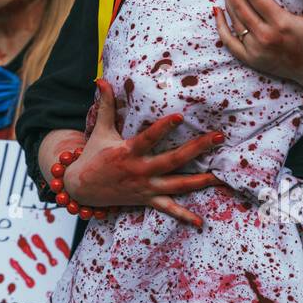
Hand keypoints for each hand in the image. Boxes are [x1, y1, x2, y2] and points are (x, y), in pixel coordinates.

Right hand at [59, 80, 222, 226]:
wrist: (81, 188)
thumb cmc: (93, 155)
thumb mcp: (100, 130)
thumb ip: (105, 104)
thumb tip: (101, 79)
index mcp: (128, 151)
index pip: (149, 138)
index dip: (163, 128)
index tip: (180, 116)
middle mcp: (140, 170)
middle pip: (173, 160)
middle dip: (197, 149)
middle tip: (217, 138)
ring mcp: (145, 187)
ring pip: (177, 185)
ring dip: (200, 181)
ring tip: (221, 176)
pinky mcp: (146, 200)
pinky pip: (168, 209)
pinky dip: (184, 216)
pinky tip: (200, 222)